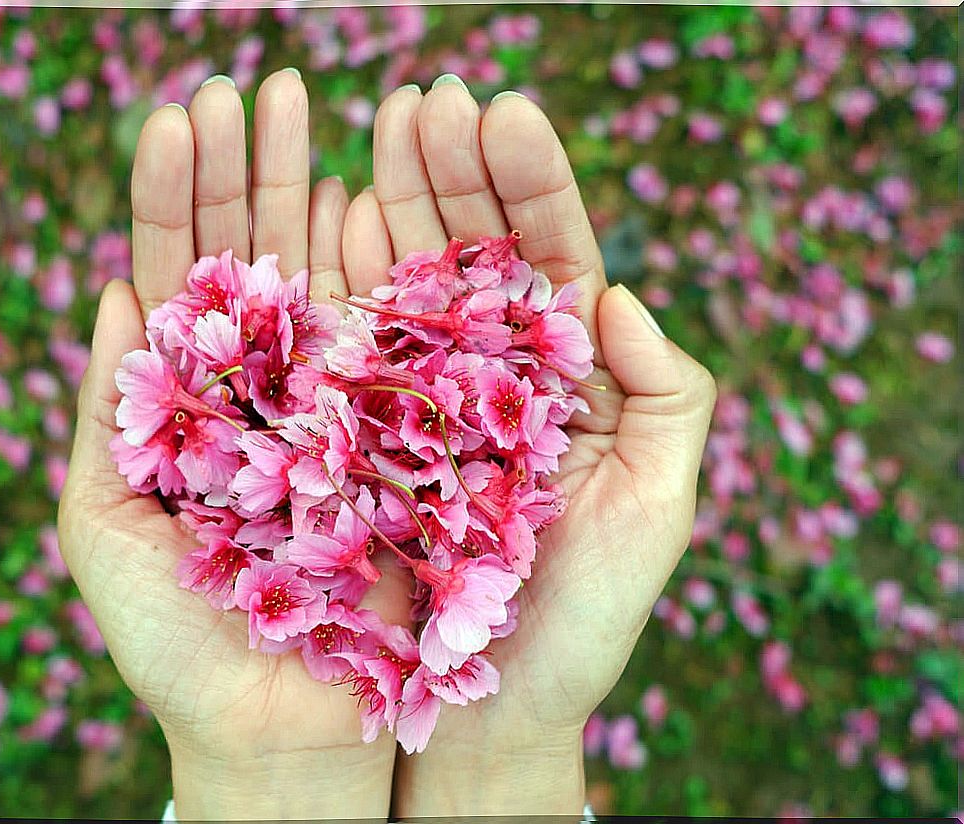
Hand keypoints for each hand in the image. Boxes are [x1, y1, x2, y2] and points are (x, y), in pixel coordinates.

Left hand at [57, 71, 407, 820]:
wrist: (283, 734)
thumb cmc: (177, 649)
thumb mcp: (105, 526)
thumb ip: (106, 413)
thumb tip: (113, 291)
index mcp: (194, 403)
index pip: (185, 277)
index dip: (180, 198)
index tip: (182, 116)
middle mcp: (271, 390)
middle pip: (261, 259)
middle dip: (254, 169)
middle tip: (260, 82)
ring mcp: (341, 409)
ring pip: (331, 285)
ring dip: (321, 196)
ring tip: (317, 112)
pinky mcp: (403, 443)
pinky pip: (397, 348)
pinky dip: (386, 274)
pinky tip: (376, 200)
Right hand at [341, 77, 717, 815]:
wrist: (489, 710)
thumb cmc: (582, 622)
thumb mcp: (658, 508)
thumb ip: (669, 395)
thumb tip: (620, 289)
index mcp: (564, 378)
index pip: (549, 257)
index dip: (527, 184)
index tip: (501, 110)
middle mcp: (486, 375)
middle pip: (468, 249)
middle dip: (448, 168)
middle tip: (421, 95)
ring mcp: (416, 399)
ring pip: (401, 281)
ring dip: (387, 198)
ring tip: (368, 124)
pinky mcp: (356, 438)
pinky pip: (342, 348)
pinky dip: (332, 280)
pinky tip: (325, 213)